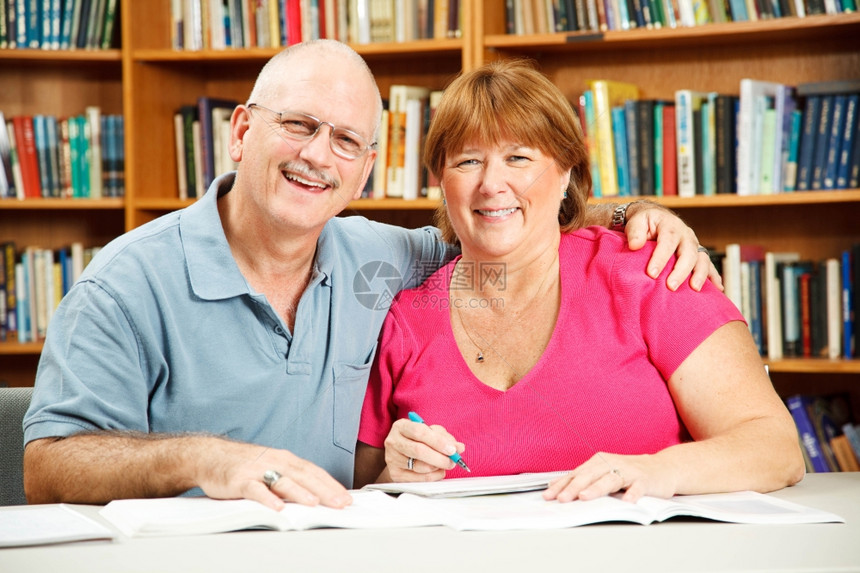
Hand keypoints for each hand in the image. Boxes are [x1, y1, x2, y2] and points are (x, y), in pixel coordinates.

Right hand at [195, 437, 351, 510]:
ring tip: (314, 503)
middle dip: (324, 490)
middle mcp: (274, 461)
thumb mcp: (271, 467)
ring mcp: (257, 470)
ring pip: (282, 481)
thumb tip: (315, 494)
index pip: (313, 472)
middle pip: (304, 476)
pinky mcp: (239, 480)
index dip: (331, 484)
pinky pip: (255, 490)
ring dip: (299, 492)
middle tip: (340, 503)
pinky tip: (277, 507)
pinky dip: (267, 498)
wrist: (210, 455)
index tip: (345, 497)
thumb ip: (290, 479)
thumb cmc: (244, 464)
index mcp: (285, 459)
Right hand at [382, 418, 464, 482]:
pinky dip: (433, 476)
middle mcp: (393, 441)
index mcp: (401, 426)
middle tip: (453, 461)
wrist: (401, 453)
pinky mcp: (395, 474)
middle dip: (440, 457)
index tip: (452, 449)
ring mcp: (392, 458)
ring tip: (445, 464)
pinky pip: (419, 479)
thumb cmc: (417, 440)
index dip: (438, 441)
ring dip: (438, 467)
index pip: (420, 432)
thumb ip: (445, 438)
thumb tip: (459, 448)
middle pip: (419, 451)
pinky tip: (438, 471)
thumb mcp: (430, 432)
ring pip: (420, 466)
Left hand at [542, 452, 676, 503]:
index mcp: (598, 462)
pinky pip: (637, 487)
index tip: (548, 496)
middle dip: (574, 488)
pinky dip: (632, 494)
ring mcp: (628, 471)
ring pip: (610, 479)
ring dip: (596, 488)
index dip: (561, 485)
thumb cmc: (628, 473)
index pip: (576, 474)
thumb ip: (582, 478)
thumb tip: (554, 485)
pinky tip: (626, 501)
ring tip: (585, 497)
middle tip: (562, 499)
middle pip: (589, 476)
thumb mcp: (603, 473)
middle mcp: (611, 463)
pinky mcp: (644, 480)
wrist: (662, 468)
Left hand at [624, 202, 722, 291]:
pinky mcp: (697, 254)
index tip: (652, 273)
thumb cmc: (645, 222)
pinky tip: (718, 289)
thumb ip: (635, 232)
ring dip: (700, 274)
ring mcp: (694, 245)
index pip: (667, 242)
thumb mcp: (636, 221)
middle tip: (670, 286)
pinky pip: (708, 265)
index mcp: (671, 226)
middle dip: (680, 271)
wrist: (655, 218)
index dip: (661, 258)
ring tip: (694, 288)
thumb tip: (635, 245)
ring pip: (702, 259)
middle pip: (688, 253)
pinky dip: (714, 277)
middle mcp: (686, 235)